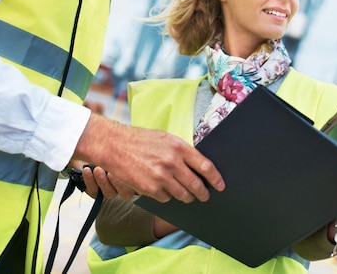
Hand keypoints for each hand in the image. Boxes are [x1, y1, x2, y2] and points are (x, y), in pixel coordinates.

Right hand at [74, 113, 224, 203]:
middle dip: (202, 193)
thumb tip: (197, 165)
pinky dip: (166, 196)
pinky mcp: (150, 189)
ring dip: (186, 197)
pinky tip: (163, 189)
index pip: (205, 166)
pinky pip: (165, 198)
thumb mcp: (165, 138)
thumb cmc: (141, 139)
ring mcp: (161, 177)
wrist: (115, 145)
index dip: (215, 178)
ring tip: (186, 195)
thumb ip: (181, 151)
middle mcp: (172, 162)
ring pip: (182, 195)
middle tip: (205, 196)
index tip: (220, 185)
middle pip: (196, 185)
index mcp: (179, 147)